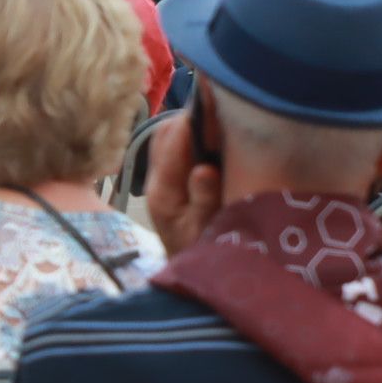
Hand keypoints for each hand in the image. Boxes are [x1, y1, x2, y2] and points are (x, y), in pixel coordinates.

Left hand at [142, 107, 221, 253]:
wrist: (190, 278)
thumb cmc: (200, 255)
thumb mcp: (205, 232)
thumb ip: (204, 201)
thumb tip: (204, 169)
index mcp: (163, 191)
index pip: (171, 141)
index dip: (193, 120)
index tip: (216, 104)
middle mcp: (158, 181)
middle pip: (167, 132)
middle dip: (193, 117)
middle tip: (222, 109)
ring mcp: (163, 181)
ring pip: (171, 138)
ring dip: (193, 127)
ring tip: (222, 120)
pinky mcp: (172, 183)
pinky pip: (179, 150)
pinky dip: (194, 140)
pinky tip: (216, 140)